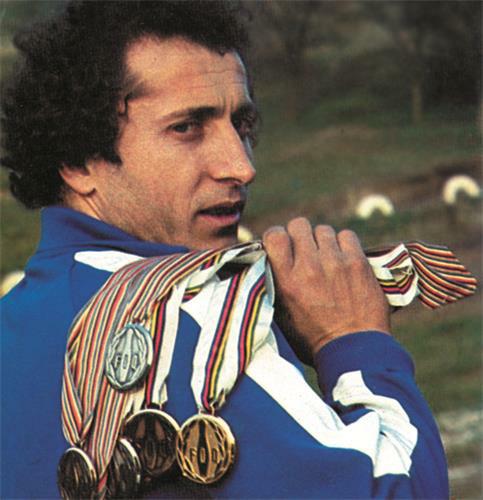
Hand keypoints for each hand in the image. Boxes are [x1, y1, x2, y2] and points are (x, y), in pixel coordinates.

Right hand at [263, 218, 389, 364]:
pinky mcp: (358, 262)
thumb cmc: (313, 337)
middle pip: (299, 225)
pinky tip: (343, 260)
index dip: (277, 236)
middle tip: (305, 250)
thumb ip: (274, 285)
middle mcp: (308, 266)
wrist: (354, 349)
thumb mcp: (282, 314)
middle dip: (300, 235)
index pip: (275, 235)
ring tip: (327, 259)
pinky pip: (347, 236)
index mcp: (286, 280)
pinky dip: (344, 245)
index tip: (282, 244)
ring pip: (323, 230)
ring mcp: (335, 262)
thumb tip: (268, 260)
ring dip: (322, 242)